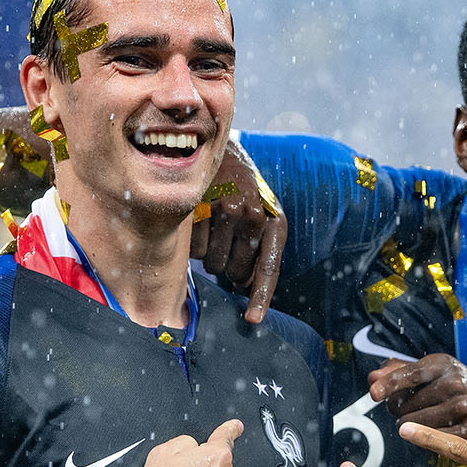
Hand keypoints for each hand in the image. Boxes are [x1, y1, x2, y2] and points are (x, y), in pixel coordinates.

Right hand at [190, 142, 285, 324]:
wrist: (216, 147)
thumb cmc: (241, 189)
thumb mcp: (261, 212)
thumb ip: (259, 249)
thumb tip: (244, 287)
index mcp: (274, 220)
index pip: (268, 267)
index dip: (260, 296)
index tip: (252, 320)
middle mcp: (253, 213)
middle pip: (235, 271)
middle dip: (228, 267)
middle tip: (226, 243)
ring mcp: (224, 209)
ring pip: (211, 263)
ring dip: (208, 255)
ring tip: (212, 227)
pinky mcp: (198, 206)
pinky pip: (191, 249)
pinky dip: (192, 243)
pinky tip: (198, 221)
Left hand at [369, 354, 466, 453]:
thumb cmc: (459, 394)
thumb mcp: (433, 376)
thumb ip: (401, 373)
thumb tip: (373, 377)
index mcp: (445, 365)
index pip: (412, 373)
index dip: (390, 383)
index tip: (374, 393)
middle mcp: (457, 382)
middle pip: (408, 404)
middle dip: (400, 412)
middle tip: (406, 414)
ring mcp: (466, 406)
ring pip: (417, 424)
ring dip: (411, 429)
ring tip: (420, 426)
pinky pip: (434, 440)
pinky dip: (425, 440)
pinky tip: (430, 436)